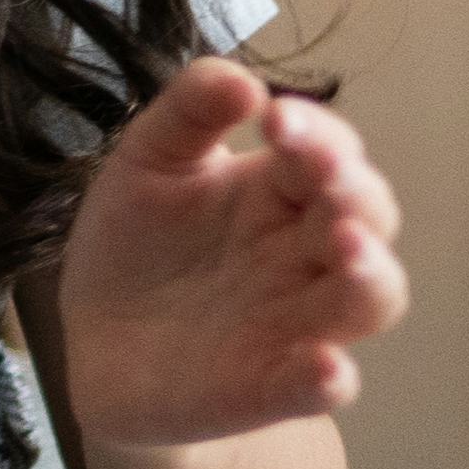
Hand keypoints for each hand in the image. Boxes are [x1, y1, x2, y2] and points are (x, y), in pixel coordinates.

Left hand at [54, 61, 408, 448]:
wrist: (97, 345)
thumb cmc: (137, 244)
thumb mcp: (146, 165)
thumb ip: (187, 114)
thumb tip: (242, 80)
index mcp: (280, 192)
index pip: (327, 153)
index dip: (316, 134)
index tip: (275, 120)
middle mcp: (305, 255)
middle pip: (367, 219)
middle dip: (356, 195)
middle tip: (325, 174)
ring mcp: (296, 323)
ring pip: (369, 300)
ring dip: (370, 276)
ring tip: (350, 253)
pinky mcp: (269, 388)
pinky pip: (318, 385)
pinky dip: (327, 378)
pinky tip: (327, 368)